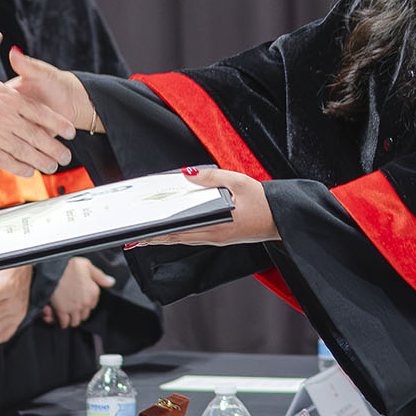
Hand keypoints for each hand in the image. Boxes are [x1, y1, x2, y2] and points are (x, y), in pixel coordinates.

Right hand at [0, 31, 73, 177]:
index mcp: (6, 95)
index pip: (40, 112)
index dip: (56, 123)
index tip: (68, 131)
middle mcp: (4, 116)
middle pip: (37, 135)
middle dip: (54, 147)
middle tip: (66, 155)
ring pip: (25, 152)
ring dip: (41, 161)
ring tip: (52, 166)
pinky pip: (5, 161)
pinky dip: (19, 167)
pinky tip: (27, 171)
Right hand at [42, 256, 113, 327]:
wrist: (53, 268)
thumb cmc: (69, 265)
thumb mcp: (87, 266)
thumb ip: (100, 276)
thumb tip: (111, 282)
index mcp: (93, 292)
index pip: (92, 306)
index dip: (85, 304)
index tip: (78, 301)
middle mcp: (86, 302)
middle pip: (84, 316)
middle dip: (78, 314)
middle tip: (70, 309)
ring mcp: (74, 308)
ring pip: (75, 322)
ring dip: (70, 320)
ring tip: (65, 315)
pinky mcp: (62, 311)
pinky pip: (64, 323)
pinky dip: (61, 322)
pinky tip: (58, 318)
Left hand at [132, 167, 279, 246]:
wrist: (281, 218)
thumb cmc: (262, 201)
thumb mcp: (238, 181)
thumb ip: (211, 177)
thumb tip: (187, 174)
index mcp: (216, 225)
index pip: (180, 231)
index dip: (159, 234)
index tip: (141, 234)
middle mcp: (214, 236)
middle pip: (177, 239)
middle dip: (155, 239)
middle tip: (134, 239)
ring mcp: (217, 238)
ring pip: (184, 240)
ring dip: (165, 239)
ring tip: (146, 238)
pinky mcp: (221, 237)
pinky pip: (194, 238)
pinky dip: (179, 236)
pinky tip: (171, 232)